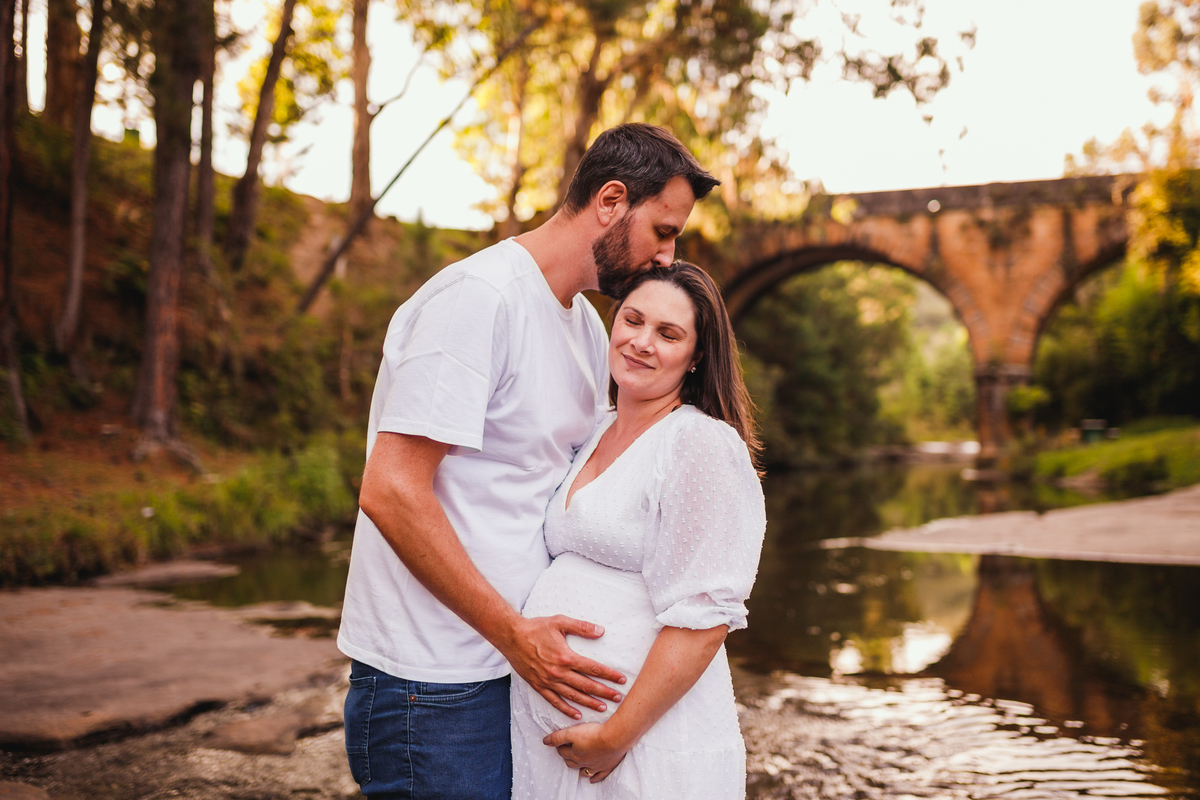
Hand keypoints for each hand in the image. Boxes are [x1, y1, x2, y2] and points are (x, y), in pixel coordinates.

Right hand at [501, 615, 625, 718]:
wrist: (511, 637)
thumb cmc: (536, 628)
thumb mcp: (560, 622)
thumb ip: (582, 627)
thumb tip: (601, 631)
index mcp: (566, 657)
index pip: (593, 668)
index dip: (609, 675)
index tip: (621, 680)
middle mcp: (558, 672)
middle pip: (586, 685)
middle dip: (604, 692)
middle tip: (618, 697)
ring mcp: (548, 681)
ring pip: (573, 696)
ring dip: (589, 703)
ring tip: (603, 708)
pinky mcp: (538, 686)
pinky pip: (554, 701)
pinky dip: (566, 709)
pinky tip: (577, 714)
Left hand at [544, 722, 628, 782]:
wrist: (615, 739)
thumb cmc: (593, 734)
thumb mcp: (572, 732)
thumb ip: (558, 737)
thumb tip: (545, 742)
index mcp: (574, 754)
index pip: (563, 751)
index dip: (560, 746)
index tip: (560, 741)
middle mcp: (583, 762)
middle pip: (571, 762)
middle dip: (567, 757)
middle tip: (567, 751)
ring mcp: (595, 766)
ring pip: (583, 771)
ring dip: (579, 769)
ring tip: (576, 767)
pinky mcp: (607, 767)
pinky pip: (599, 776)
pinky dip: (594, 778)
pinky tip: (591, 780)